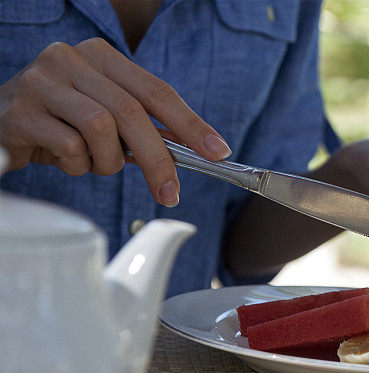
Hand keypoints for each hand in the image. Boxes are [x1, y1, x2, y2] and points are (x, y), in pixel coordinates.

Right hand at [0, 38, 229, 205]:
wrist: (1, 127)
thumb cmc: (63, 124)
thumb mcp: (106, 118)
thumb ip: (144, 127)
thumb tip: (197, 152)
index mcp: (100, 56)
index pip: (157, 90)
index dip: (191, 123)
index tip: (218, 152)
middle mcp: (69, 58)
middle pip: (131, 112)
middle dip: (158, 159)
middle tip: (170, 192)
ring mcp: (40, 81)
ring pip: (101, 129)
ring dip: (107, 162)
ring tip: (95, 165)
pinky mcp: (18, 111)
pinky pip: (68, 146)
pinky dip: (77, 165)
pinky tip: (67, 161)